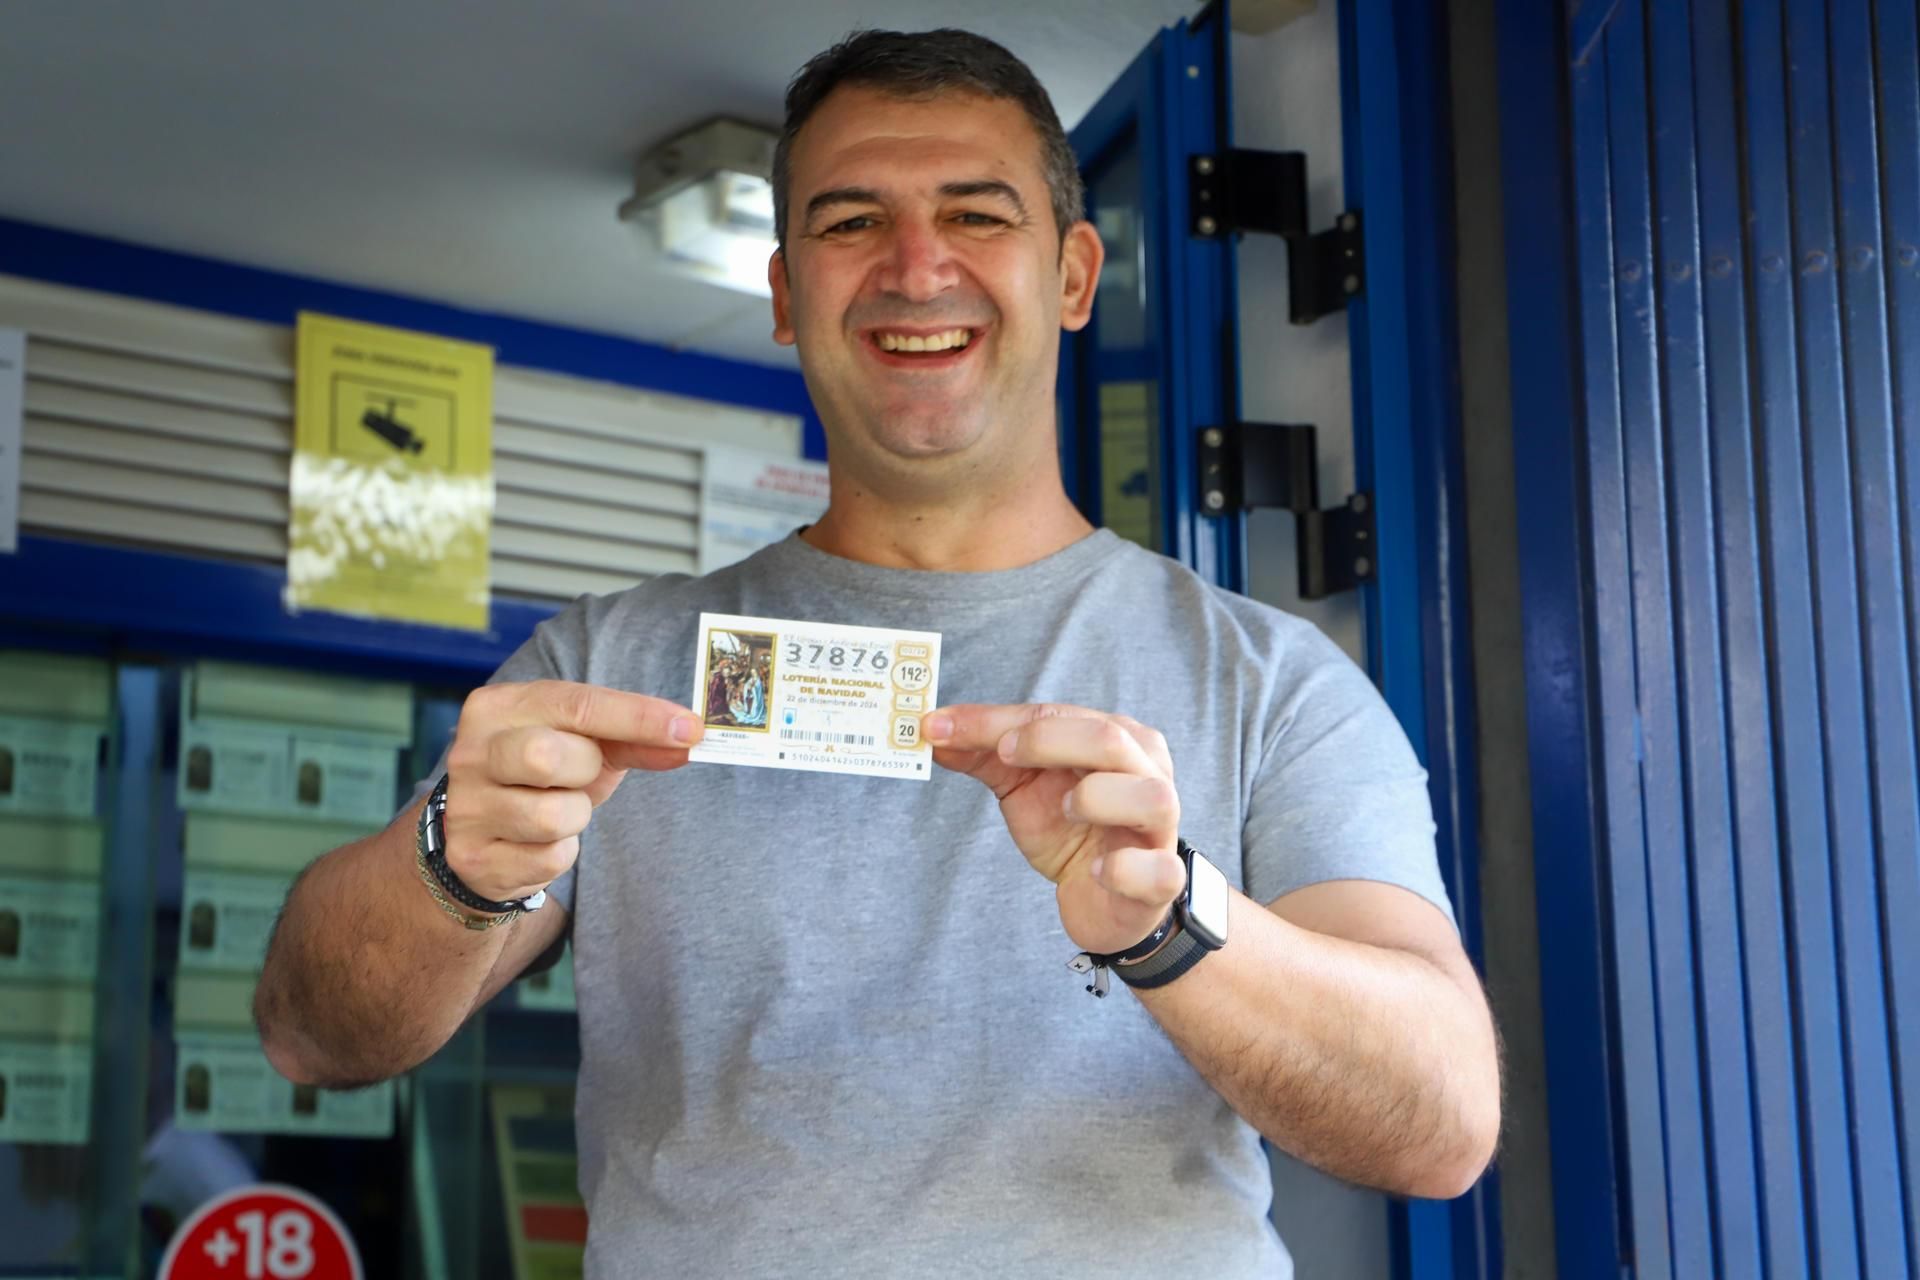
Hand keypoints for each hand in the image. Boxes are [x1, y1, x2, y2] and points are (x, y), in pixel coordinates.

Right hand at [441, 680, 702, 901]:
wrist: (481, 834)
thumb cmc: (543, 776)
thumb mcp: (585, 745)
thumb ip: (634, 737)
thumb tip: (688, 739)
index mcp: (496, 708)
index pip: (577, 704)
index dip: (640, 717)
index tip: (691, 728)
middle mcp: (469, 753)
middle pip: (550, 756)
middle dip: (585, 770)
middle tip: (581, 774)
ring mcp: (466, 808)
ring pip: (554, 816)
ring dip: (576, 816)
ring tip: (556, 808)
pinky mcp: (473, 858)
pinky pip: (549, 860)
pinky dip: (562, 852)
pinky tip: (538, 841)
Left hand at [923, 704, 1185, 954]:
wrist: (1102, 898)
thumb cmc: (1070, 829)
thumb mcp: (1022, 785)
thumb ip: (983, 754)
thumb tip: (931, 729)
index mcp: (1116, 738)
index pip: (1055, 714)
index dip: (996, 720)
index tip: (940, 726)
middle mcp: (1147, 772)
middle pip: (1108, 738)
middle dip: (1047, 741)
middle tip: (1004, 756)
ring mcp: (1159, 827)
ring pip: (1148, 796)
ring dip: (1098, 798)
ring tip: (1067, 810)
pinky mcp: (1161, 880)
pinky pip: (1156, 871)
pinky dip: (1124, 868)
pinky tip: (1099, 870)